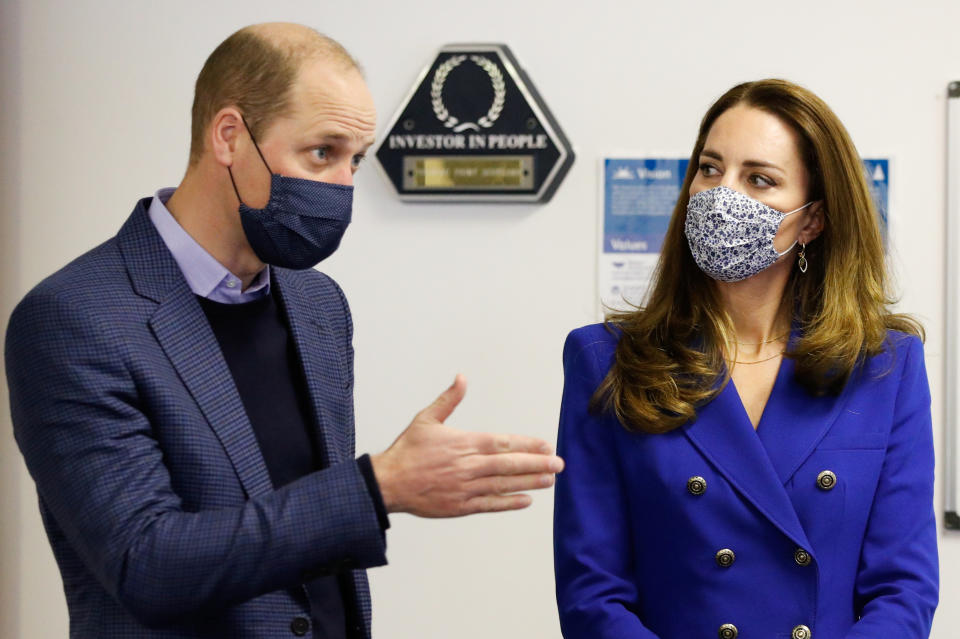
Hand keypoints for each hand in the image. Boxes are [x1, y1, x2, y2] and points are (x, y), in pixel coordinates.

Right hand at [370, 374, 563, 516]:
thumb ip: (448, 400)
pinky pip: (489, 505)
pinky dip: (508, 503)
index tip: (546, 444)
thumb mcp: (426, 419)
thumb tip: (462, 378)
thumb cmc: (408, 450)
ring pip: (503, 485)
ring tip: (550, 480)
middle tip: (559, 464)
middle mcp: (468, 466)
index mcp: (463, 443)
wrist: (388, 482)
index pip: (502, 443)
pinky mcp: (460, 506)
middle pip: (509, 465)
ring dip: (529, 482)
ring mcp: (465, 487)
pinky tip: (526, 501)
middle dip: (537, 463)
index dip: (526, 444)